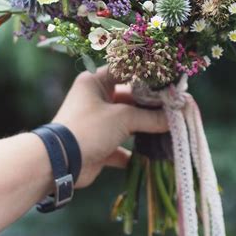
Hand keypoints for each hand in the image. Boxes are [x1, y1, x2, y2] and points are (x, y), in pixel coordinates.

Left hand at [52, 67, 167, 186]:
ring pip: (127, 122)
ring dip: (146, 128)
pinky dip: (136, 150)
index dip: (147, 77)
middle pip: (129, 98)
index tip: (168, 83)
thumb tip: (175, 117)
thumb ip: (150, 118)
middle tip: (175, 108)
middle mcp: (95, 99)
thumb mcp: (123, 118)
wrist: (60, 164)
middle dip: (151, 106)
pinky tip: (155, 153)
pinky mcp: (99, 145)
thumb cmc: (89, 128)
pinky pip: (122, 145)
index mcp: (95, 82)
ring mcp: (97, 123)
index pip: (125, 71)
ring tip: (170, 128)